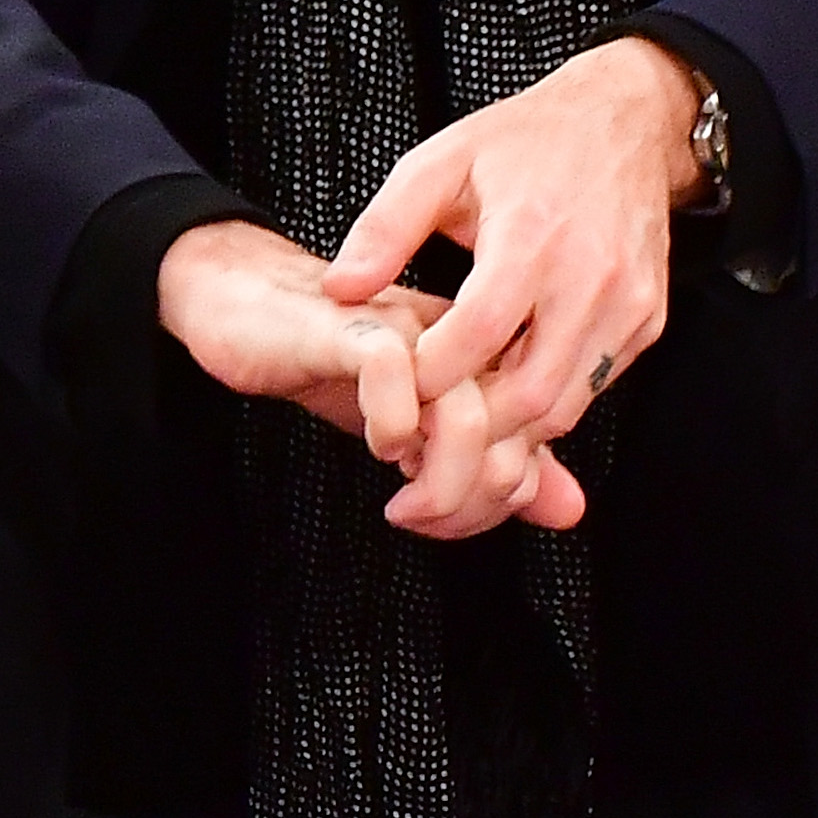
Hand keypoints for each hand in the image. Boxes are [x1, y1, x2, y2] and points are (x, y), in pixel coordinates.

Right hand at [156, 220, 581, 540]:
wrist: (246, 299)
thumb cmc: (335, 359)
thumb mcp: (421, 427)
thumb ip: (496, 467)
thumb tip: (570, 510)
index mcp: (485, 359)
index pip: (534, 442)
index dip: (503, 500)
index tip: (450, 519)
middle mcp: (459, 340)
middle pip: (512, 438)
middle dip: (474, 504)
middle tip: (421, 516)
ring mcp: (410, 330)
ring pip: (467, 416)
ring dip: (441, 483)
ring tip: (401, 502)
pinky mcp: (354, 324)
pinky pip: (395, 374)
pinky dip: (390, 425)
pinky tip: (375, 443)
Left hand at [325, 38, 701, 472]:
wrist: (623, 121)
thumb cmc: (526, 141)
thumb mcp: (441, 162)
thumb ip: (384, 228)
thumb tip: (340, 290)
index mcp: (532, 235)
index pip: (475, 338)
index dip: (427, 376)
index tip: (394, 383)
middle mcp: (592, 278)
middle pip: (526, 395)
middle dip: (466, 424)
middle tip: (421, 423)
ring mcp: (629, 305)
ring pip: (564, 407)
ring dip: (507, 425)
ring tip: (459, 412)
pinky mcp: (647, 321)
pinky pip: (593, 388)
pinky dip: (546, 402)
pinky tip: (505, 384)